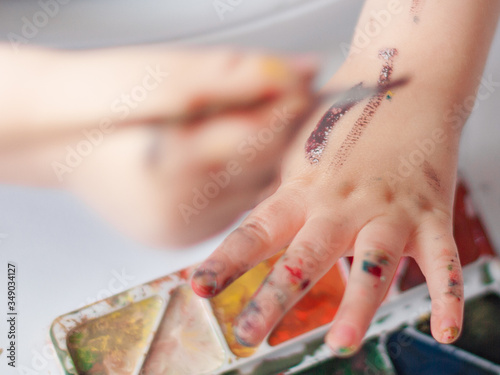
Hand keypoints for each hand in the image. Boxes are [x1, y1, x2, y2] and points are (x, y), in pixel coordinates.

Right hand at [0, 46, 317, 245]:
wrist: (59, 141)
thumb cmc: (102, 101)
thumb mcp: (166, 76)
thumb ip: (235, 74)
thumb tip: (300, 67)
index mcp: (168, 167)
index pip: (252, 137)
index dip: (288, 111)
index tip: (312, 88)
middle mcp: (178, 210)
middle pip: (258, 170)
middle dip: (287, 135)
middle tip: (314, 106)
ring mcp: (180, 230)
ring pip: (251, 193)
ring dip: (274, 159)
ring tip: (293, 127)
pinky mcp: (182, 236)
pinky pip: (234, 206)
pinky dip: (251, 178)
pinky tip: (261, 154)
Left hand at [192, 53, 464, 354]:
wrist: (405, 88)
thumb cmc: (343, 124)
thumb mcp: (297, 155)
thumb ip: (274, 195)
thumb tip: (245, 229)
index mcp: (302, 192)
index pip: (256, 231)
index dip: (225, 261)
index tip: (199, 288)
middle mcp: (340, 205)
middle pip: (304, 256)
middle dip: (275, 297)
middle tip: (248, 332)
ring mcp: (387, 211)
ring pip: (372, 263)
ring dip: (359, 305)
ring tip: (342, 344)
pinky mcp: (430, 215)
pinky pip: (442, 259)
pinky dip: (445, 295)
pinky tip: (443, 328)